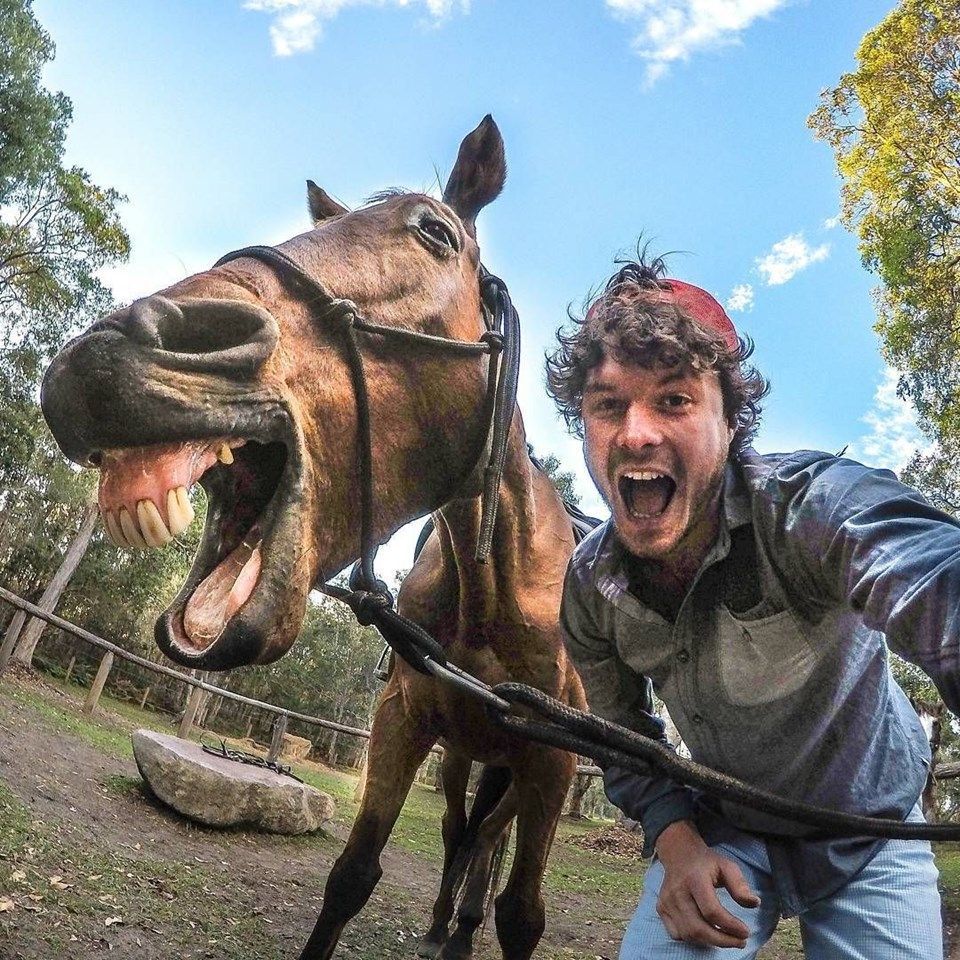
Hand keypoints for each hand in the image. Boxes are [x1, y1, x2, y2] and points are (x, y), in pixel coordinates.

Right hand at [654, 820, 760, 948]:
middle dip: (722, 940)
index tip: (746, 931)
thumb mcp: (726, 866)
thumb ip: (740, 885)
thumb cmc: (706, 862)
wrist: (678, 853)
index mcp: (694, 879)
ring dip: (710, 942)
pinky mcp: (661, 908)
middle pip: (698, 928)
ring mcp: (666, 901)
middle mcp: (677, 891)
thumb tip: (754, 904)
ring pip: (688, 934)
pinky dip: (693, 939)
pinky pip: (677, 934)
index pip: (711, 911)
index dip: (730, 926)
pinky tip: (706, 932)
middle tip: (739, 942)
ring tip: (726, 938)